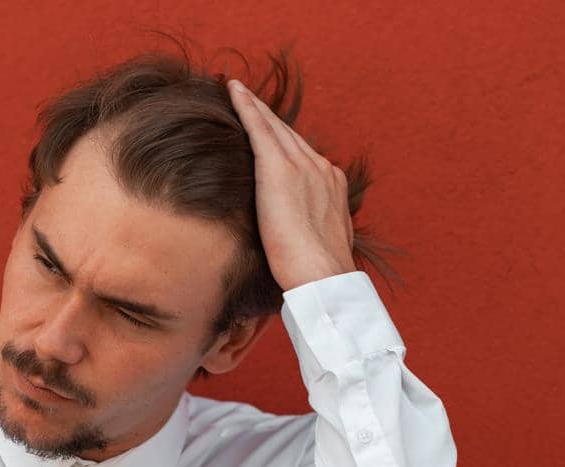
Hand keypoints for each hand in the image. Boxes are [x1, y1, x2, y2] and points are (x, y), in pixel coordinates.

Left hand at [227, 79, 356, 289]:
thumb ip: (309, 233)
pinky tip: (233, 93)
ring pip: (274, 127)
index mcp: (331, 187)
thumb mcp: (319, 249)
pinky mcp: (280, 170)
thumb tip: (296, 244)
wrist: (324, 276)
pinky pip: (260, 129)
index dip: (284, 142)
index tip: (271, 134)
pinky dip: (247, 108)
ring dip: (254, 107)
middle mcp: (320, 169)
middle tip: (246, 98)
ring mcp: (303, 166)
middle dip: (268, 117)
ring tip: (236, 91)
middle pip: (289, 135)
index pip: (302, 157)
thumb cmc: (318, 276)